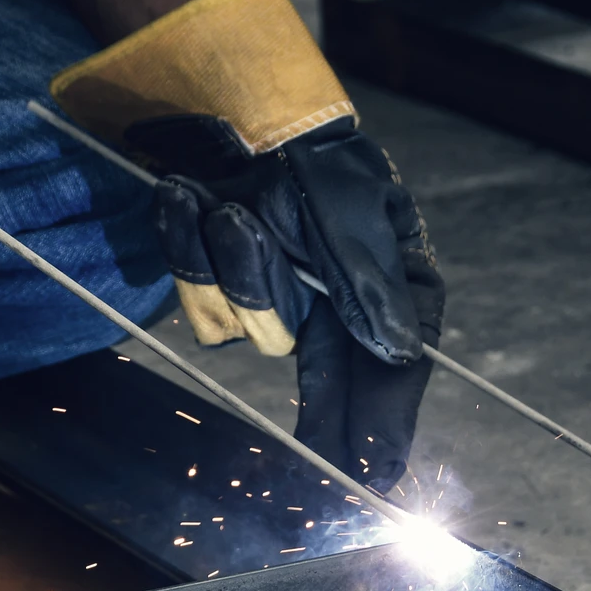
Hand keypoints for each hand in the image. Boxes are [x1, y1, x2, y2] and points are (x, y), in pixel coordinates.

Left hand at [126, 114, 443, 491]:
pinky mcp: (218, 286)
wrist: (222, 102)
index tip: (376, 479)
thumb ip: (369, 284)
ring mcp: (273, 294)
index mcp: (386, 282)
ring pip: (249, 327)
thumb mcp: (350, 206)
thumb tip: (400, 354)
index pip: (393, 369)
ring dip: (235, 265)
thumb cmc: (304, 148)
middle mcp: (332, 300)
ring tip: (230, 207)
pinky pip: (198, 300)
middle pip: (331, 387)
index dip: (386, 427)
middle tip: (323, 488)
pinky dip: (190, 247)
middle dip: (326, 429)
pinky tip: (191, 200)